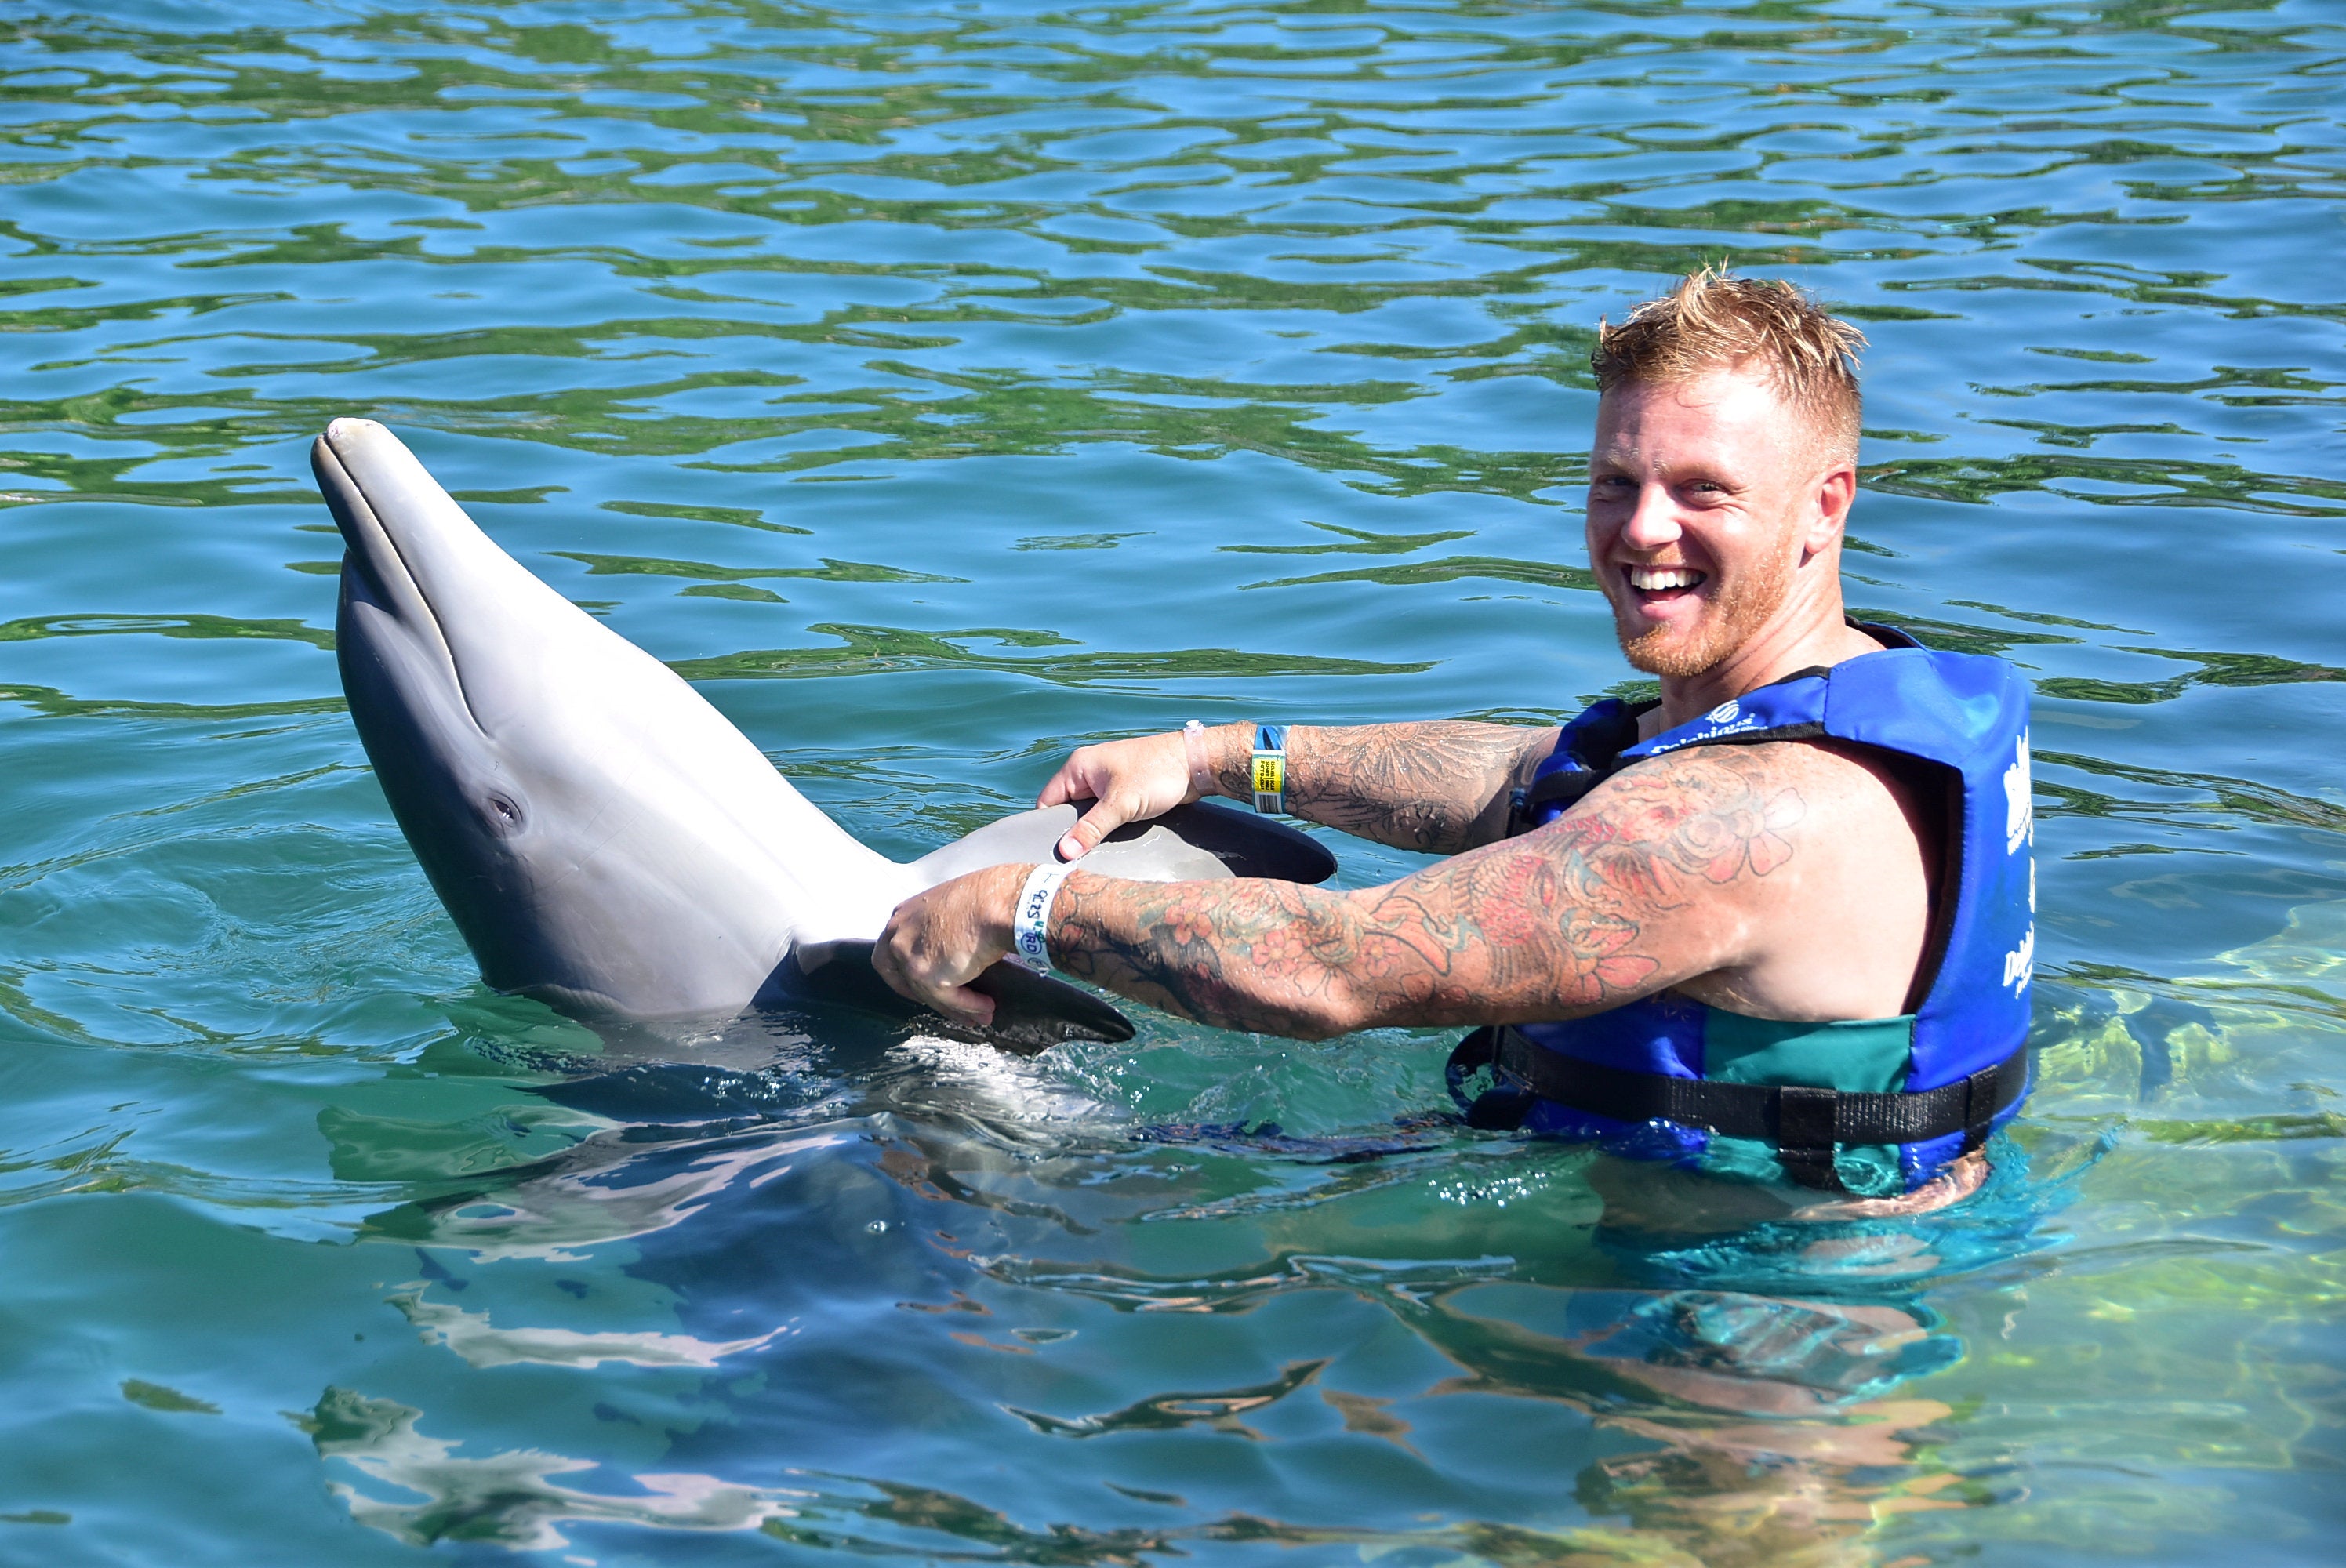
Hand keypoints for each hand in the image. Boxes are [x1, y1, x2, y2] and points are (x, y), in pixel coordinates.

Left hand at [873, 863, 1027, 1026]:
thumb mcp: (950, 911)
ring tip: (982, 1011)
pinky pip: (949, 999)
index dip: (902, 974)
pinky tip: (986, 1007)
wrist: (998, 904)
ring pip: (928, 993)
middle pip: (901, 976)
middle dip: (923, 996)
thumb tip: (953, 956)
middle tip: (948, 1006)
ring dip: (957, 1006)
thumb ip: (940, 932)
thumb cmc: (985, 900)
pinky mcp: (926, 977)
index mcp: (903, 915)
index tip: (919, 985)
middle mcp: (898, 935)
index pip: (889, 952)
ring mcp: (908, 956)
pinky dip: (969, 1006)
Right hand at [1037, 726, 1224, 859]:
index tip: (1053, 851)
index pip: (1048, 801)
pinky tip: (1110, 843)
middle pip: (1067, 810)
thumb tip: (1065, 851)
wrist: (1195, 765)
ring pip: (1087, 815)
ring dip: (1091, 831)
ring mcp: (1106, 783)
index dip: (1047, 826)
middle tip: (1074, 857)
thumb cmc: (1157, 773)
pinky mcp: (1122, 793)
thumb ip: (1091, 828)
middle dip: (1072, 832)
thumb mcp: (1121, 804)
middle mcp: (1088, 773)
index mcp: (1079, 767)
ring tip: (1093, 852)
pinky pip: (1105, 815)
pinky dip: (1106, 828)